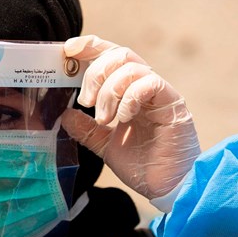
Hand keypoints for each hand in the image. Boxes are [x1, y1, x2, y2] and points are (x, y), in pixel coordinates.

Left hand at [61, 35, 200, 200]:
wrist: (167, 189)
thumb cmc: (144, 167)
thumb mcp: (105, 145)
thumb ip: (87, 129)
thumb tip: (65, 115)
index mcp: (130, 93)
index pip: (111, 57)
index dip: (91, 47)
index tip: (68, 50)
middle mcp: (146, 88)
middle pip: (120, 55)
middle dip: (95, 73)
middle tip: (85, 101)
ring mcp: (161, 94)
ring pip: (132, 67)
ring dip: (109, 91)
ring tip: (104, 118)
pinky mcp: (173, 104)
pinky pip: (149, 84)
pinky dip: (129, 97)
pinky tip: (122, 118)